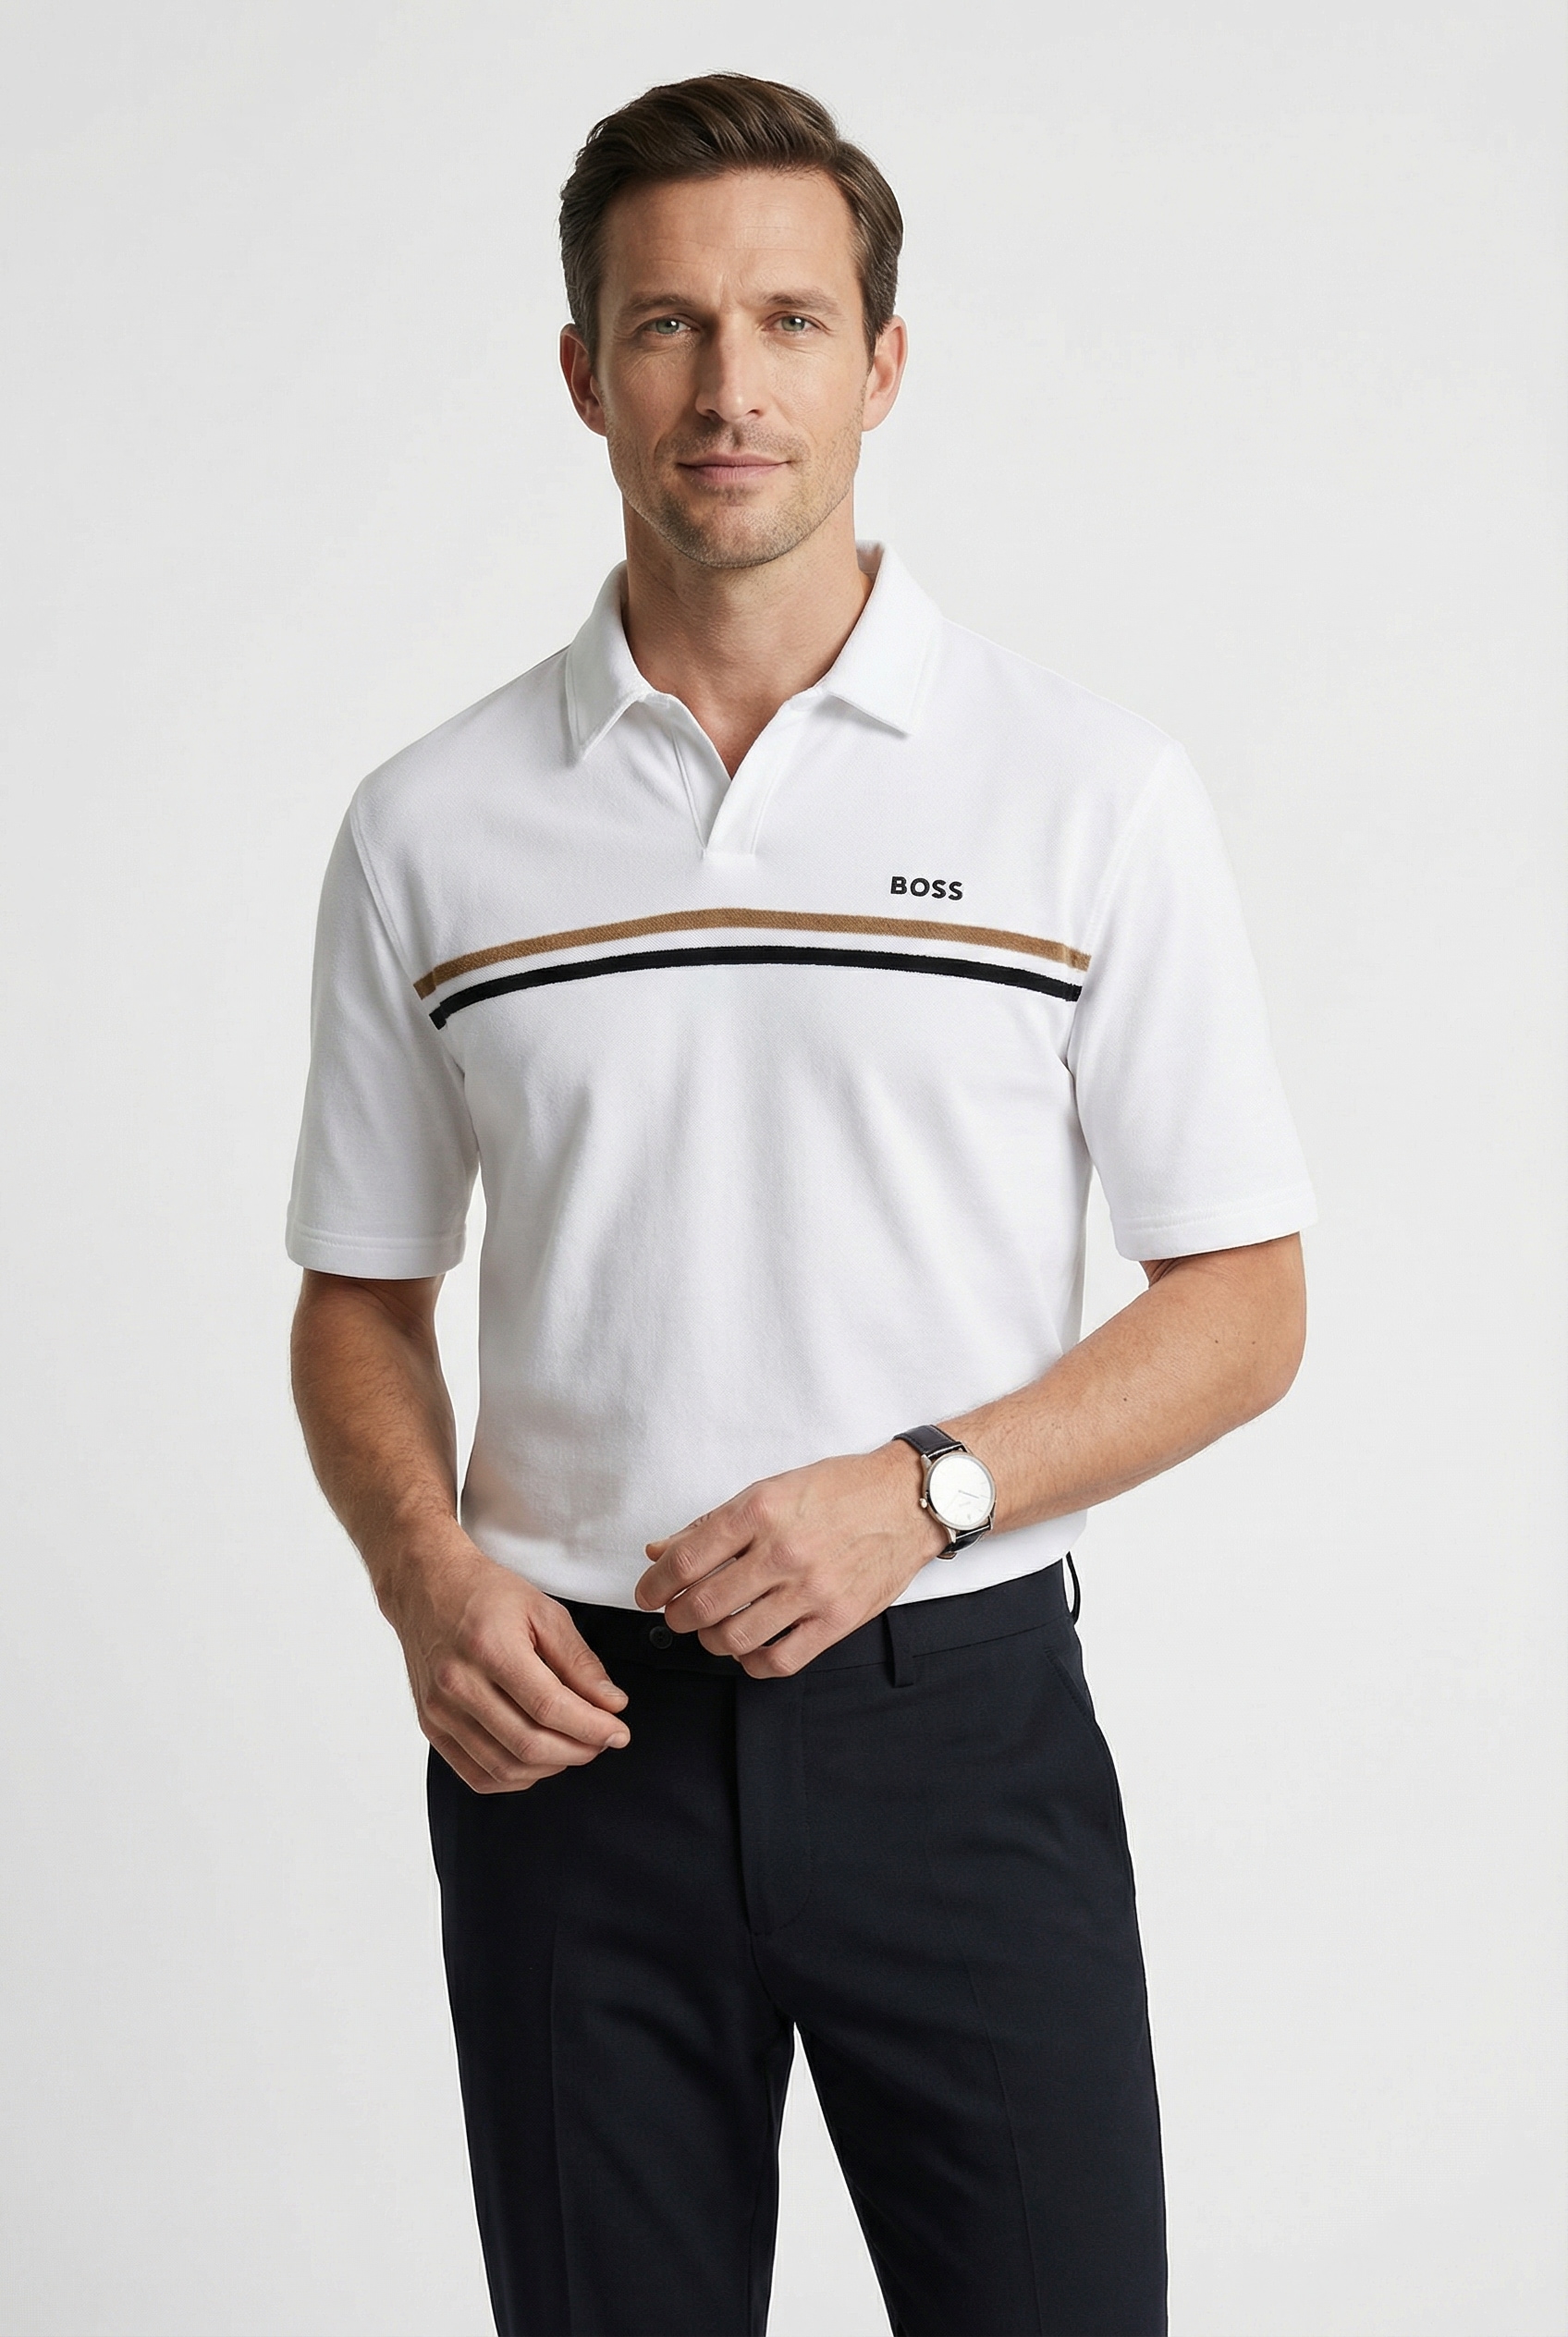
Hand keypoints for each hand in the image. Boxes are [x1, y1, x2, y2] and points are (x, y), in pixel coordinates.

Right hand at [380, 1530, 629, 1791]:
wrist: (425, 1587)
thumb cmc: (485, 1594)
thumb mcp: (543, 1610)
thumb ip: (579, 1661)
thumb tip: (611, 1704)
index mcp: (489, 1648)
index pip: (549, 1707)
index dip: (591, 1727)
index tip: (619, 1731)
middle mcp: (458, 1683)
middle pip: (528, 1743)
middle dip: (578, 1750)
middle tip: (602, 1740)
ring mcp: (439, 1710)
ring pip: (504, 1767)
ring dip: (551, 1767)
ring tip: (574, 1747)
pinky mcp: (430, 1726)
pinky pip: (477, 1775)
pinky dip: (516, 1777)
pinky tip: (538, 1761)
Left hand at [636, 1445, 946, 1677]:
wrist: (906, 1501)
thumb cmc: (838, 1490)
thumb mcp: (770, 1489)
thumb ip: (712, 1524)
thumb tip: (658, 1551)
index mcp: (761, 1510)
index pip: (687, 1559)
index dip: (656, 1584)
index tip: (647, 1594)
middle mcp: (783, 1551)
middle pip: (704, 1605)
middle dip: (679, 1616)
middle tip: (678, 1613)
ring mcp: (812, 1590)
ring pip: (735, 1638)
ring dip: (712, 1640)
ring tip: (714, 1629)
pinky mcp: (837, 1619)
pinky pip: (779, 1661)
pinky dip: (752, 1662)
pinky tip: (750, 1647)